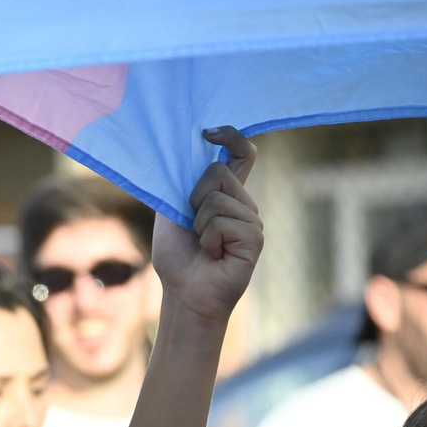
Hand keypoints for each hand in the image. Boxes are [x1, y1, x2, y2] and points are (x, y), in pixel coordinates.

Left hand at [150, 126, 262, 323]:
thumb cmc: (178, 257)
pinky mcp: (255, 237)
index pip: (240, 154)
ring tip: (204, 245)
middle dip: (194, 198)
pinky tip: (214, 254)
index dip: (230, 137)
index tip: (209, 133)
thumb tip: (179, 153)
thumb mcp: (171, 213)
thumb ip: (180, 185)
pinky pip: (223, 223)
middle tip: (193, 226)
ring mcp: (252, 219)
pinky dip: (209, 240)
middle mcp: (243, 203)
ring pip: (217, 200)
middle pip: (219, 173)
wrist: (184, 293)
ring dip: (199, 224)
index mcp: (226, 193)